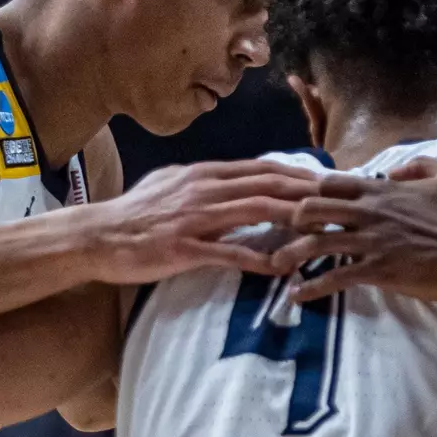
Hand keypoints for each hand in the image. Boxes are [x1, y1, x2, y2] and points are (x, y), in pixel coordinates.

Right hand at [89, 160, 322, 283]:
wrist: (97, 236)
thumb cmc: (135, 212)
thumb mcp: (172, 184)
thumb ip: (205, 182)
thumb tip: (233, 181)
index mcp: (205, 174)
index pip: (263, 169)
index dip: (298, 175)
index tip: (327, 183)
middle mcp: (205, 189)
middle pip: (268, 185)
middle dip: (308, 192)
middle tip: (340, 203)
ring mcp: (195, 217)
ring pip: (256, 211)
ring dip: (293, 219)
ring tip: (323, 229)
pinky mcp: (185, 247)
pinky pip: (230, 252)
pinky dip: (259, 258)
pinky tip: (283, 268)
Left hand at [269, 157, 436, 302]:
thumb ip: (423, 166)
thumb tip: (397, 170)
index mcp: (384, 190)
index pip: (333, 182)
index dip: (313, 190)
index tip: (301, 202)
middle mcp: (369, 212)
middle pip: (311, 208)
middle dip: (290, 219)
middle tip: (280, 233)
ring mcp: (370, 242)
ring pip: (314, 243)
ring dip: (290, 254)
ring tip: (273, 266)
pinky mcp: (376, 270)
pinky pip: (333, 278)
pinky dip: (311, 288)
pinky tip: (296, 296)